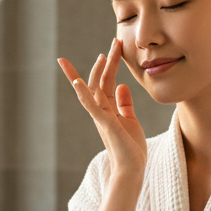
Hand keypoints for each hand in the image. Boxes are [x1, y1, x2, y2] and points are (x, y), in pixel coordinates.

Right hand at [58, 38, 147, 189]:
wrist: (132, 170)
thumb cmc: (131, 149)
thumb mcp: (130, 121)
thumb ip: (124, 104)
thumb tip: (122, 85)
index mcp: (109, 109)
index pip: (106, 82)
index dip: (109, 64)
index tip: (110, 47)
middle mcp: (102, 110)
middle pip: (101, 80)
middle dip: (107, 61)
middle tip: (115, 41)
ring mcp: (101, 117)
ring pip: (95, 89)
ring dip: (98, 71)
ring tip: (104, 54)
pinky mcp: (104, 124)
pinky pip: (91, 106)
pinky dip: (83, 93)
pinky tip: (78, 82)